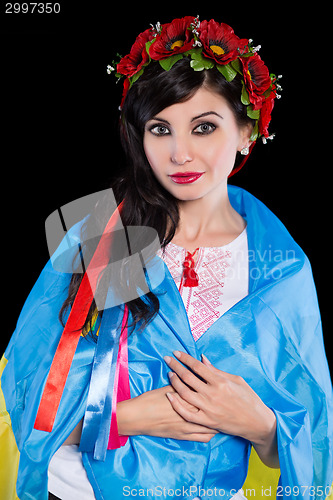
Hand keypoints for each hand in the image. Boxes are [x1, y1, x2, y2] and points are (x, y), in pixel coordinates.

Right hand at [116, 385, 217, 442]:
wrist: (138, 415)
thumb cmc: (151, 398)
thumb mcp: (168, 386)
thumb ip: (183, 382)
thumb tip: (192, 375)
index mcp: (188, 397)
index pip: (207, 393)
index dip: (217, 390)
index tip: (224, 388)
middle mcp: (191, 412)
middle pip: (213, 410)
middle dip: (222, 407)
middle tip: (228, 403)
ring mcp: (188, 426)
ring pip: (211, 426)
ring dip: (218, 422)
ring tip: (223, 417)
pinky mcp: (183, 436)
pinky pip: (203, 437)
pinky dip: (210, 433)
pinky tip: (213, 429)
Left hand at [164, 351, 278, 467]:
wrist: (256, 422)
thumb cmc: (248, 398)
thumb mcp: (236, 379)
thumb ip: (216, 370)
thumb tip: (202, 358)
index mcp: (221, 382)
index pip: (197, 366)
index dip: (185, 358)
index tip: (176, 352)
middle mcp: (213, 394)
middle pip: (188, 377)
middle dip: (175, 366)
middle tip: (167, 359)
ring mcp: (208, 409)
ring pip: (184, 393)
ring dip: (174, 381)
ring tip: (169, 373)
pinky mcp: (207, 422)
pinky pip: (186, 413)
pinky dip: (176, 404)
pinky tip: (169, 395)